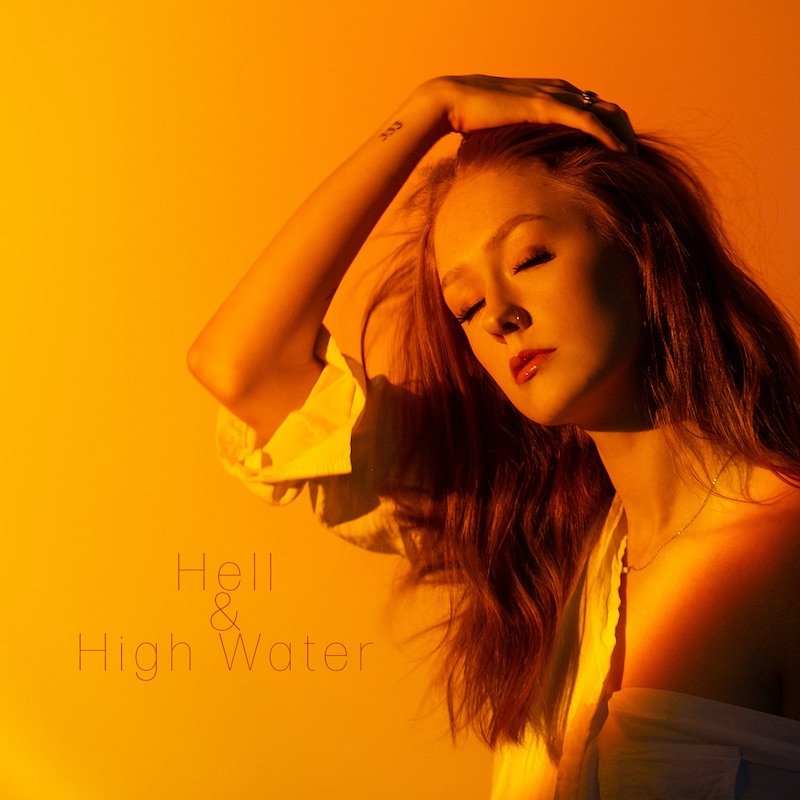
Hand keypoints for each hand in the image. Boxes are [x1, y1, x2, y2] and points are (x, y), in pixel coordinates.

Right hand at [423, 75, 634, 151]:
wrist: (452, 102)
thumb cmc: (472, 120)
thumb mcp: (505, 131)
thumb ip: (521, 141)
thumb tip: (520, 168)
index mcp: (551, 94)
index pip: (594, 108)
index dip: (611, 129)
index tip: (619, 154)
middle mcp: (559, 90)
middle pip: (608, 108)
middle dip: (625, 132)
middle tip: (634, 158)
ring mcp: (554, 95)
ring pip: (605, 111)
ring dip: (623, 135)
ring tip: (634, 158)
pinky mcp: (546, 105)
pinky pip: (588, 119)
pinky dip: (608, 135)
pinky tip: (621, 151)